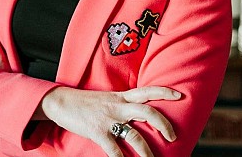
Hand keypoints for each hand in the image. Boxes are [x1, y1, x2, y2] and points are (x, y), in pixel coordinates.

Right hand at [41, 85, 179, 156]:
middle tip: (173, 136)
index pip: (146, 91)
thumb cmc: (86, 102)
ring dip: (146, 151)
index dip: (163, 92)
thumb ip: (123, 104)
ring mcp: (108, 119)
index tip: (179, 95)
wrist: (62, 101)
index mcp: (120, 97)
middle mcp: (117, 106)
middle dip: (163, 124)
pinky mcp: (97, 131)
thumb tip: (139, 112)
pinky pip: (113, 149)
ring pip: (134, 134)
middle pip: (146, 111)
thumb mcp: (107, 99)